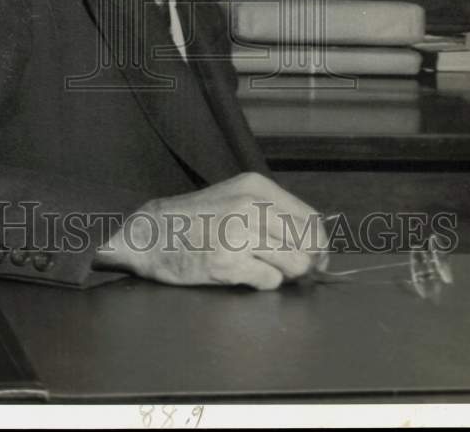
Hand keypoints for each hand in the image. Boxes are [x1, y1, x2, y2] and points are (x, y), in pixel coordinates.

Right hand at [94, 172, 327, 288]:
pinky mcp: (228, 261)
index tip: (316, 259)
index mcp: (256, 187)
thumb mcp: (234, 198)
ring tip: (261, 269)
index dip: (319, 244)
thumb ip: (270, 212)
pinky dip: (261, 283)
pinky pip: (269, 281)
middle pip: (308, 243)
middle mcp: (251, 205)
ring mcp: (239, 233)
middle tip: (290, 271)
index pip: (311, 218)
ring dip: (284, 274)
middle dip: (305, 263)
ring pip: (295, 264)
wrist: (150, 235)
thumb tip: (313, 244)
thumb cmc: (194, 219)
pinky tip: (241, 274)